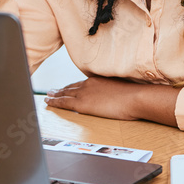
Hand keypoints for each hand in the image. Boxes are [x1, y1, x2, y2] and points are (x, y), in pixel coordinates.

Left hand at [44, 76, 181, 126]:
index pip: (80, 83)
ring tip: (48, 96)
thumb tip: (112, 97)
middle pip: (70, 87)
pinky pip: (64, 102)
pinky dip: (54, 102)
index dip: (71, 86)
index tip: (65, 88)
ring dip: (55, 95)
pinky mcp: (82, 103)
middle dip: (60, 90)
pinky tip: (48, 102)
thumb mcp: (121, 90)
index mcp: (97, 80)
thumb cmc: (134, 95)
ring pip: (64, 94)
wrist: (135, 97)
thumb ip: (112, 91)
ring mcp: (84, 93)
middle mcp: (88, 84)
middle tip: (51, 91)